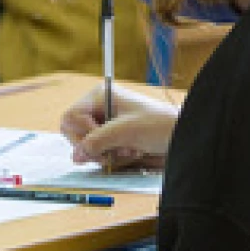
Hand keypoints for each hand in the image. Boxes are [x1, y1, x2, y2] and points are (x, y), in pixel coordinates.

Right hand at [61, 84, 178, 169]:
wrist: (179, 134)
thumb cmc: (157, 124)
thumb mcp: (124, 131)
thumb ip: (96, 141)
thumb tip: (76, 155)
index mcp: (101, 94)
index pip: (70, 117)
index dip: (81, 132)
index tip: (100, 138)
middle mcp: (99, 106)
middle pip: (74, 132)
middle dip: (93, 145)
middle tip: (114, 149)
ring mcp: (105, 122)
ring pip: (86, 145)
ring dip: (105, 152)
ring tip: (127, 150)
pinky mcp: (112, 136)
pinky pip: (98, 152)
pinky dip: (111, 156)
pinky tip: (129, 152)